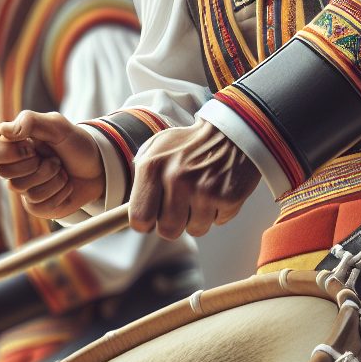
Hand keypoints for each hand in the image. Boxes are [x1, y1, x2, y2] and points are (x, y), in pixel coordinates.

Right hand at [0, 111, 105, 218]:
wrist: (97, 169)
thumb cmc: (76, 144)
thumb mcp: (58, 126)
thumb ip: (31, 122)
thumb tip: (3, 129)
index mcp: (11, 144)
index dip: (1, 151)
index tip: (28, 147)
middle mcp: (13, 167)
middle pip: (3, 172)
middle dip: (35, 164)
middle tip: (52, 157)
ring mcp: (24, 189)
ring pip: (25, 190)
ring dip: (51, 177)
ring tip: (61, 169)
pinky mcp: (36, 206)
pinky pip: (38, 204)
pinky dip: (58, 192)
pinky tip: (65, 184)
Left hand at [129, 119, 259, 238]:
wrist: (231, 130)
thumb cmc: (188, 145)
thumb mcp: (156, 150)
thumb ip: (141, 179)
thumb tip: (129, 214)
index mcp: (152, 167)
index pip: (139, 219)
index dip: (147, 222)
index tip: (154, 216)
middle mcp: (176, 178)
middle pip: (168, 231)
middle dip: (174, 224)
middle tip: (181, 206)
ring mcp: (203, 189)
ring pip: (195, 230)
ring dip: (198, 218)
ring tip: (202, 194)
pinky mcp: (227, 197)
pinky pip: (218, 222)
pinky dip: (218, 211)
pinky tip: (218, 191)